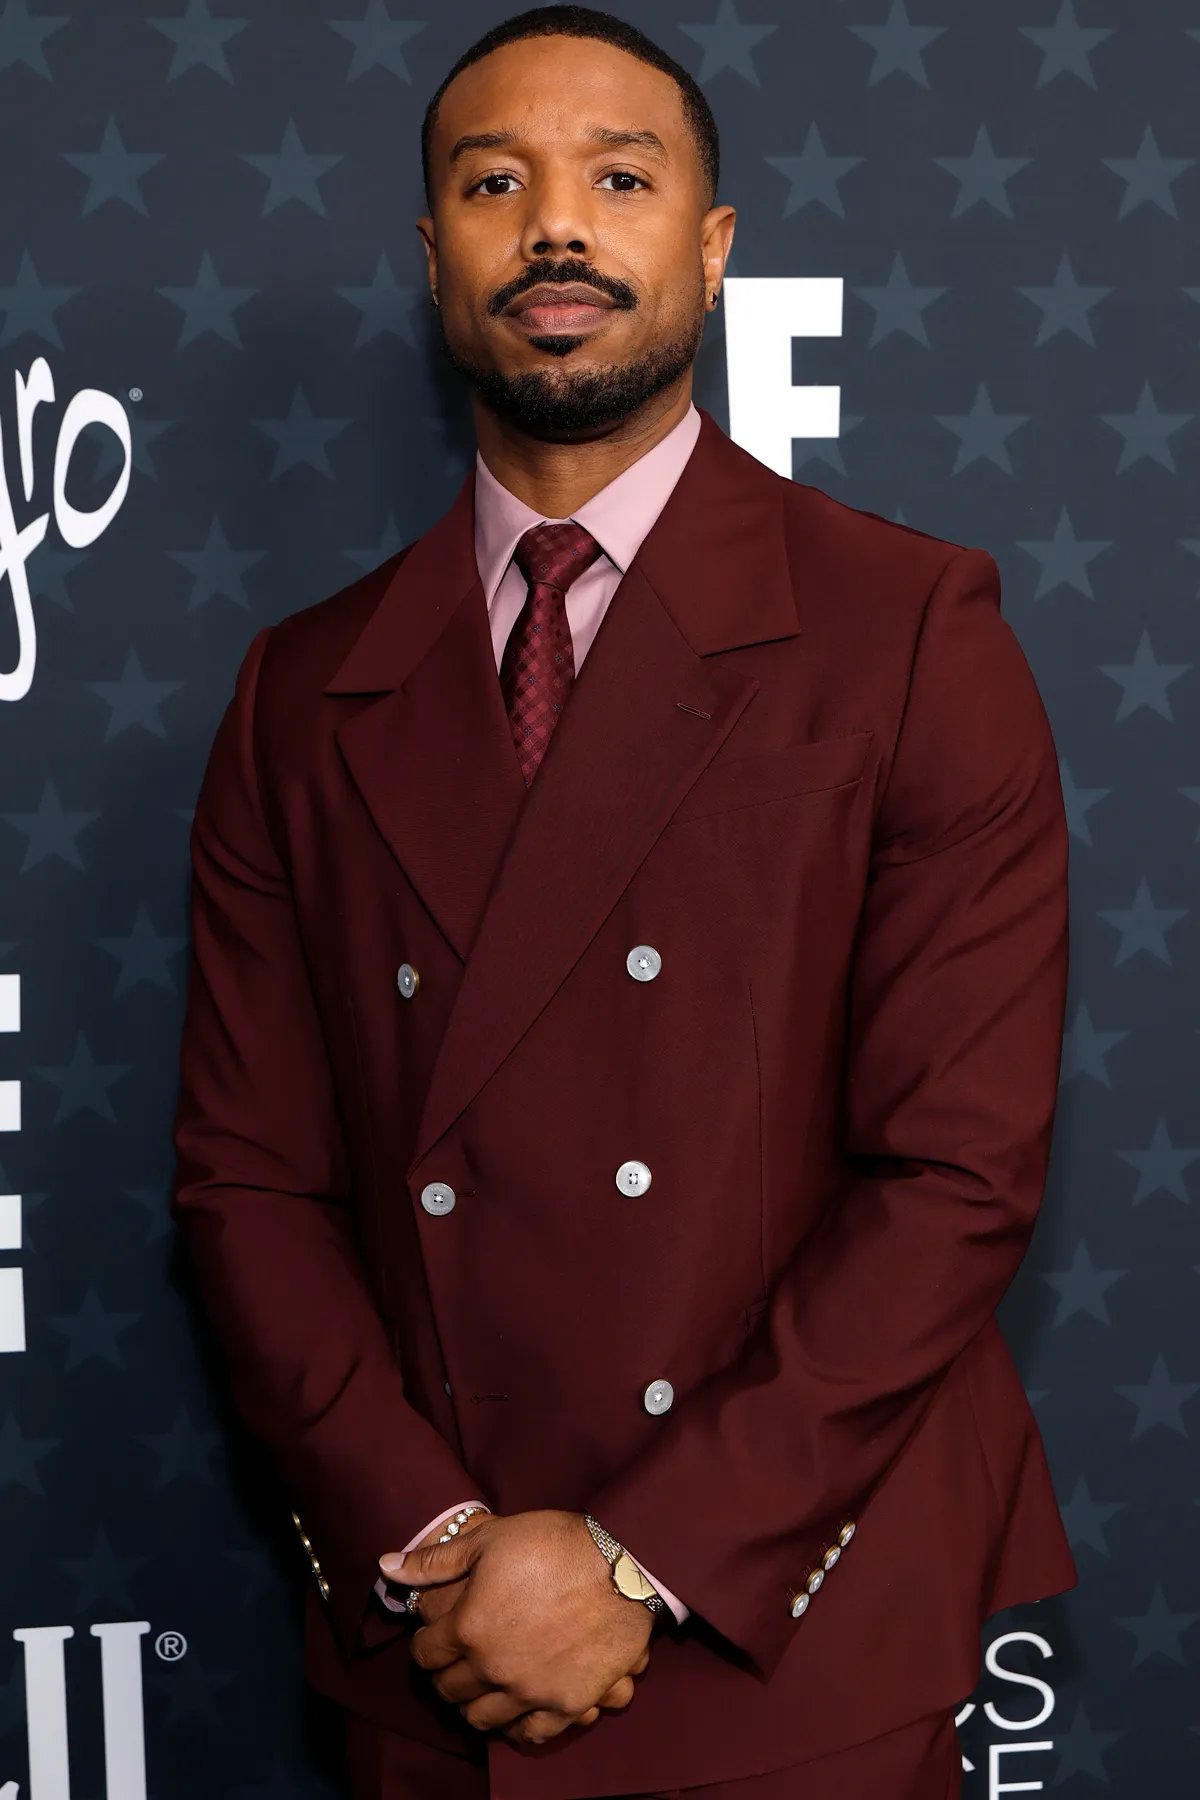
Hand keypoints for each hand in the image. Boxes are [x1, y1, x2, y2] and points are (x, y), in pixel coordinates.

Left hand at [388, 1508, 655, 1743]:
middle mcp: (492, 1668)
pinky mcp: (565, 1705)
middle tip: (458, 1657)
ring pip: (482, 1717)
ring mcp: (529, 1692)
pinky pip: (529, 1734)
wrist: (621, 1565)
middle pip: (450, 1689)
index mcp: (468, 1627)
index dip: (426, 1641)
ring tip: (485, 1682)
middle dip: (447, 1672)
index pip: (425, 1653)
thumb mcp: (489, 1539)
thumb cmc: (554, 1544)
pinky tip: (517, 1709)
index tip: (436, 1633)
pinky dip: (517, 1726)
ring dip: (476, 1701)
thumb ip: (435, 1561)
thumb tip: (387, 1566)